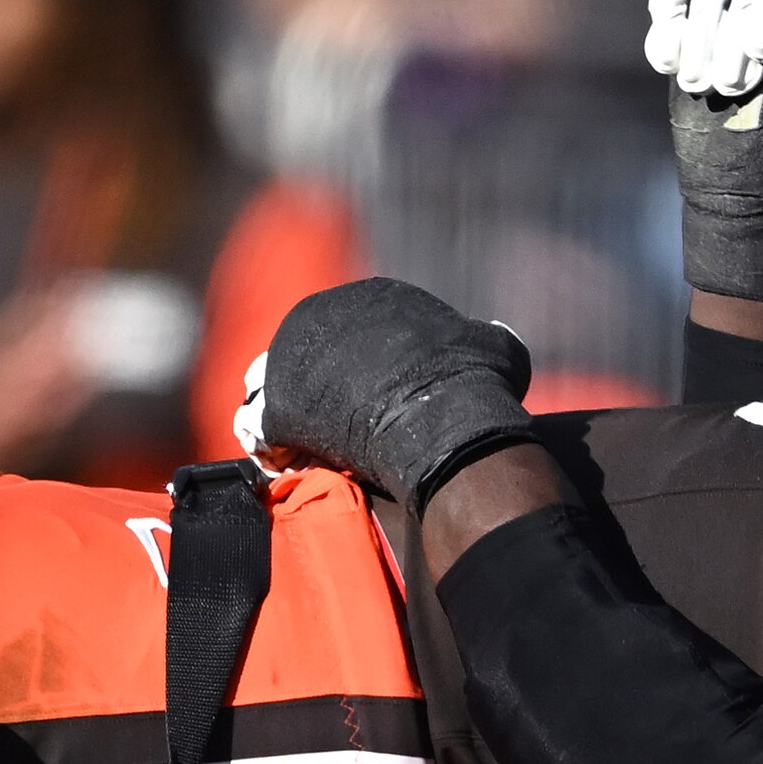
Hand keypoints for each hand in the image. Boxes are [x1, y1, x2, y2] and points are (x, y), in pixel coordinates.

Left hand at [250, 276, 533, 507]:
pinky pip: (265, 428)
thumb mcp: (496, 347)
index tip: (370, 404)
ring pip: (280, 388)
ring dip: (292, 418)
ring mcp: (296, 354)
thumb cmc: (473, 381)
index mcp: (374, 297)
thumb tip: (497, 339)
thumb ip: (486, 338)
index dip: (360, 374)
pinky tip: (298, 466)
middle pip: (311, 358)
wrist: (444, 415)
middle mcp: (328, 312)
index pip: (354, 333)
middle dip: (319, 394)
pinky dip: (278, 449)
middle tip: (336, 432)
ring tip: (312, 451)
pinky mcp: (279, 400)